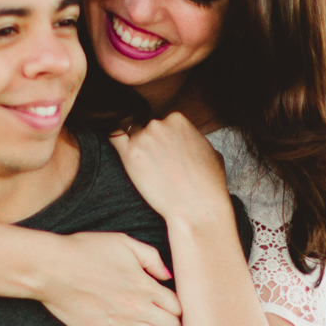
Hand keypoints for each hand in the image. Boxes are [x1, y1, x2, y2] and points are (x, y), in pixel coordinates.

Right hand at [43, 230, 183, 325]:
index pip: (178, 304)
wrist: (52, 268)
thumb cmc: (86, 250)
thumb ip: (152, 257)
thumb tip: (169, 275)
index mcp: (145, 285)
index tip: (194, 318)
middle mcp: (138, 307)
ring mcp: (121, 325)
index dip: (189, 312)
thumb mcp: (124, 242)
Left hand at [110, 115, 230, 228]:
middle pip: (146, 127)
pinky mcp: (130, 154)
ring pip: (132, 136)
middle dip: (150, 144)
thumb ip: (194, 139)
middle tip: (158, 166)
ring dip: (137, 150)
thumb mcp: (211, 151)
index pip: (163, 123)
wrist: (196, 206)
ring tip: (148, 171)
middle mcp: (159, 123)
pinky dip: (116, 142)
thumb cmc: (208, 184)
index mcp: (178, 119)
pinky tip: (124, 155)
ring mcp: (143, 137)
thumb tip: (189, 141)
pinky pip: (114, 138)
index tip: (167, 155)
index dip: (165, 140)